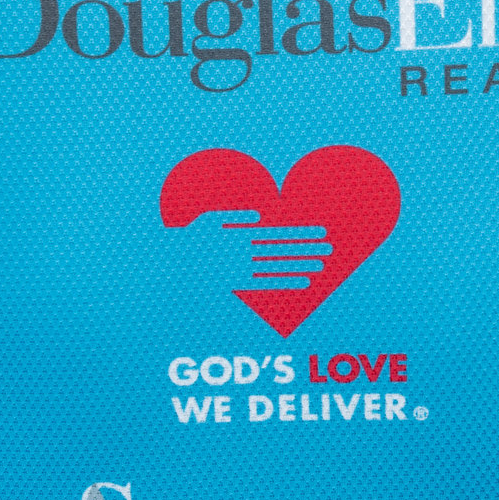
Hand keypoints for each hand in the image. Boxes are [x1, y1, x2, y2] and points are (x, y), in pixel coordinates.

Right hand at [178, 209, 330, 293]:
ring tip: (322, 264)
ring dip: (301, 264)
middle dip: (307, 247)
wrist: (168, 262)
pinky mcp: (237, 282)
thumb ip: (235, 217)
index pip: (279, 233)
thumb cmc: (190, 238)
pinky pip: (267, 283)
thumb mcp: (209, 219)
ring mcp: (242, 267)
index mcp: (241, 233)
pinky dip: (286, 281)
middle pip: (283, 248)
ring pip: (279, 265)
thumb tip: (258, 216)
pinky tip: (305, 281)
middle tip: (330, 246)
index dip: (301, 232)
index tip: (320, 231)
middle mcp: (244, 250)